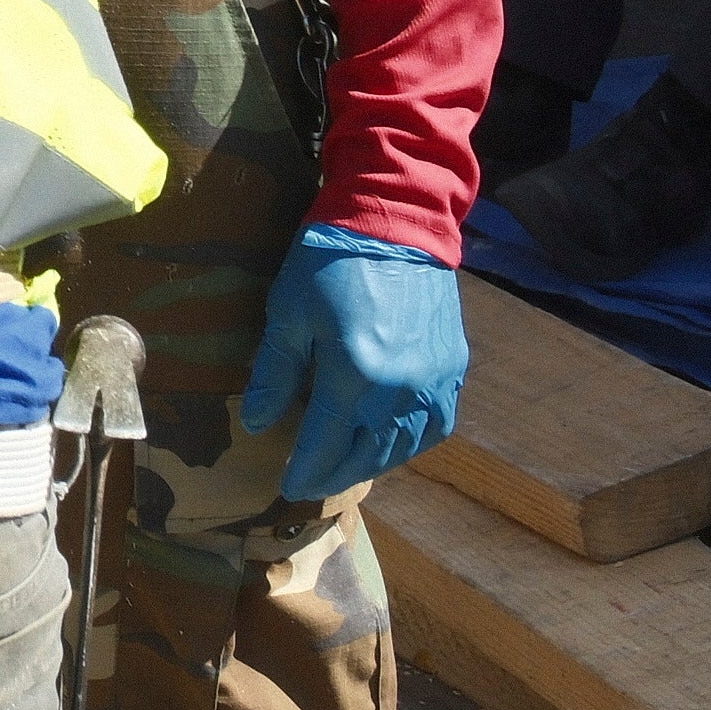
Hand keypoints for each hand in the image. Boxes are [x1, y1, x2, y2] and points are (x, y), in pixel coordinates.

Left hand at [245, 225, 467, 501]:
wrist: (394, 222)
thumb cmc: (329, 263)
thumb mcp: (288, 313)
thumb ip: (275, 374)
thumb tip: (256, 423)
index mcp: (354, 375)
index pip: (326, 444)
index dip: (306, 470)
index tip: (288, 488)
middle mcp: (400, 389)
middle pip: (368, 454)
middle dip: (337, 473)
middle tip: (313, 481)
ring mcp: (433, 382)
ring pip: (405, 447)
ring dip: (373, 463)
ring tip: (346, 465)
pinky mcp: (453, 369)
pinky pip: (435, 425)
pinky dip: (410, 443)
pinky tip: (390, 442)